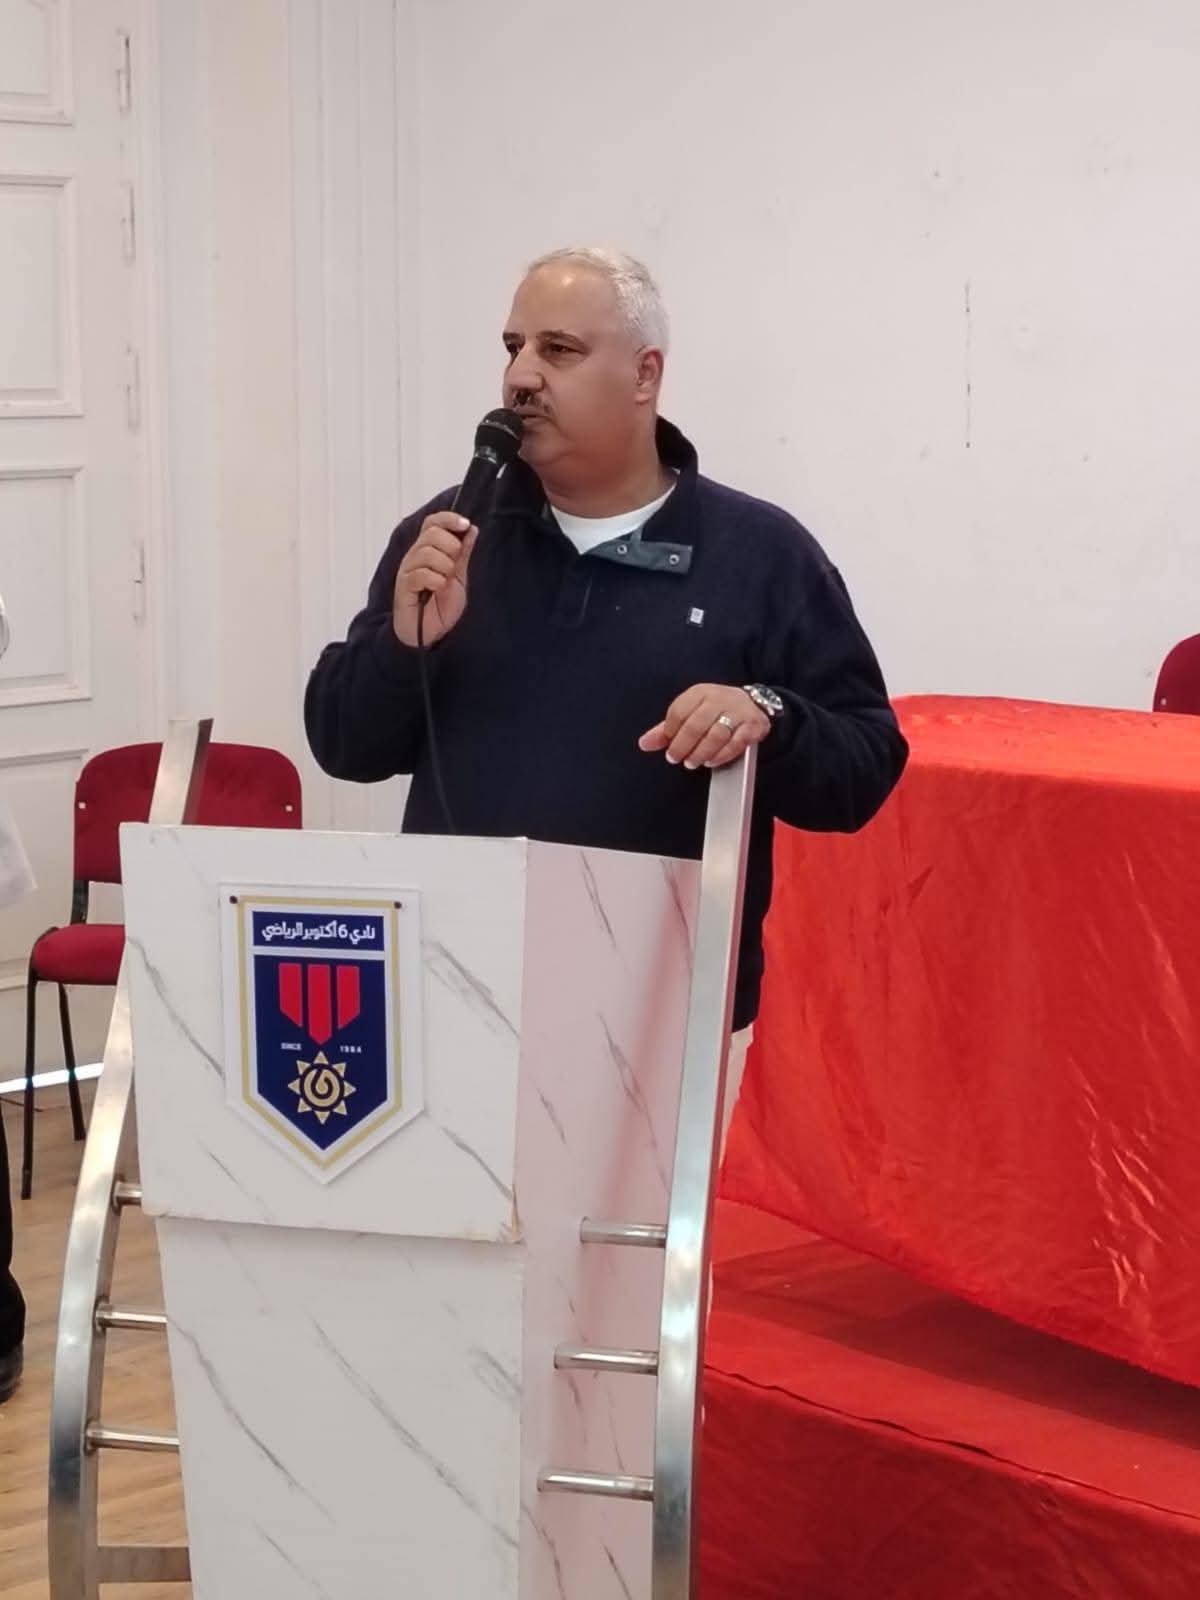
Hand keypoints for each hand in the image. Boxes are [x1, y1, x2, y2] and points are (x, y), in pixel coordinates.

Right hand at [393, 512, 478, 646]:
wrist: (431, 634)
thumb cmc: (441, 606)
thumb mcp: (459, 577)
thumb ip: (463, 554)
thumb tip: (471, 529)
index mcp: (428, 550)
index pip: (432, 523)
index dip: (448, 519)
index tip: (465, 524)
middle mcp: (415, 556)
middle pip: (431, 534)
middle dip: (451, 547)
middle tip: (455, 566)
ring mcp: (408, 571)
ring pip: (427, 553)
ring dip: (445, 567)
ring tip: (446, 582)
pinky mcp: (404, 587)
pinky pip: (420, 574)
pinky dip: (435, 581)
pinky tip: (438, 590)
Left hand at [638, 685, 771, 769]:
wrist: (752, 703)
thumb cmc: (714, 711)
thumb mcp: (689, 714)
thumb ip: (666, 730)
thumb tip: (644, 744)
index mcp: (700, 692)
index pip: (679, 712)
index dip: (670, 732)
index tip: (668, 746)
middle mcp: (720, 698)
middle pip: (696, 725)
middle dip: (683, 745)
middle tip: (676, 758)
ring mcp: (738, 711)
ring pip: (716, 735)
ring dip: (701, 752)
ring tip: (692, 762)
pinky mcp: (753, 725)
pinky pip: (736, 743)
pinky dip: (722, 755)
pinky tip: (712, 761)